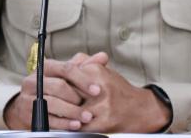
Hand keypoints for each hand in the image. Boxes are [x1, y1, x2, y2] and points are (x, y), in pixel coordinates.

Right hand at [3, 52, 108, 130]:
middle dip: (77, 97)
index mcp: (45, 67)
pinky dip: (64, 123)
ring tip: (87, 117)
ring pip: (53, 104)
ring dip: (73, 112)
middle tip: (92, 106)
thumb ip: (85, 66)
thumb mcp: (67, 75)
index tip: (97, 90)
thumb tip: (103, 56)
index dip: (83, 79)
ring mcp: (28, 97)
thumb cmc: (54, 87)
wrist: (30, 104)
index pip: (65, 69)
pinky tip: (76, 125)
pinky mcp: (28, 114)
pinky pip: (48, 119)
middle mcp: (34, 80)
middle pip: (58, 86)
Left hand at [55, 60, 171, 132]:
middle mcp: (100, 88)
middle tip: (50, 98)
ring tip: (58, 111)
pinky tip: (69, 122)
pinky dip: (72, 125)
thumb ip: (82, 64)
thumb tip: (61, 64)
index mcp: (98, 72)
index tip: (50, 83)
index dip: (57, 79)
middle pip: (68, 92)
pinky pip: (79, 125)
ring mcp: (101, 106)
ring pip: (72, 110)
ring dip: (63, 112)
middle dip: (58, 96)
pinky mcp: (103, 123)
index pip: (68, 73)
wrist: (139, 110)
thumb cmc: (118, 90)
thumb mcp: (102, 71)